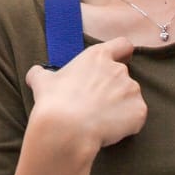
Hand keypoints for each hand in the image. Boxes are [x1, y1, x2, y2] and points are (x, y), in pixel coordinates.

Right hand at [23, 36, 146, 159]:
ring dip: (122, 106)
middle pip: (123, 76)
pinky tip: (111, 130)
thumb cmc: (54, 101)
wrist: (67, 129)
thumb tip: (35, 73)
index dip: (122, 53)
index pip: (122, 45)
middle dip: (114, 88)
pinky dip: (128, 124)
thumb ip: (41, 73)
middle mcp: (118, 69)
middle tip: (97, 103)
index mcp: (98, 56)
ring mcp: (132, 90)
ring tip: (102, 119)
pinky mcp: (139, 112)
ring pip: (131, 97)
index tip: (120, 60)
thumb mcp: (42, 82)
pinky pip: (136, 117)